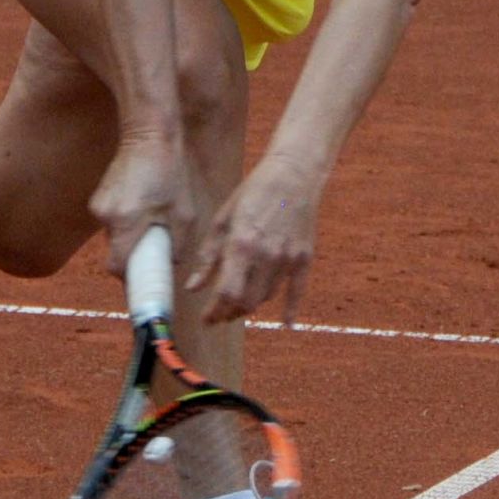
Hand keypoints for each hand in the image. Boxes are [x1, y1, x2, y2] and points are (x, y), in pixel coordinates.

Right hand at [89, 136, 196, 277]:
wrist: (148, 134)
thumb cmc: (170, 172)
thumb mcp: (184, 213)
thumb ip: (177, 245)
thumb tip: (170, 264)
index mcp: (126, 222)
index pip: (118, 267)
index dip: (132, 280)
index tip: (146, 284)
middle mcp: (106, 216)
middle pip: (116, 253)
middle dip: (136, 258)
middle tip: (158, 253)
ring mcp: (99, 206)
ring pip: (115, 237)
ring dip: (131, 238)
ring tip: (153, 223)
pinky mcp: (99, 198)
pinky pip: (113, 222)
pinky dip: (127, 224)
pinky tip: (144, 208)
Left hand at [187, 156, 322, 323]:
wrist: (293, 174)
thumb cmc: (253, 193)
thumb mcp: (223, 220)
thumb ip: (208, 256)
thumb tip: (193, 287)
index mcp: (241, 245)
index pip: (226, 293)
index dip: (214, 312)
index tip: (206, 320)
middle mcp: (266, 256)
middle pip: (246, 301)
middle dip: (230, 313)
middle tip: (220, 315)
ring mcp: (288, 258)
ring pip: (266, 297)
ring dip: (250, 305)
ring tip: (238, 306)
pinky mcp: (305, 258)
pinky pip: (297, 291)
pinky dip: (290, 310)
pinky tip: (286, 324)